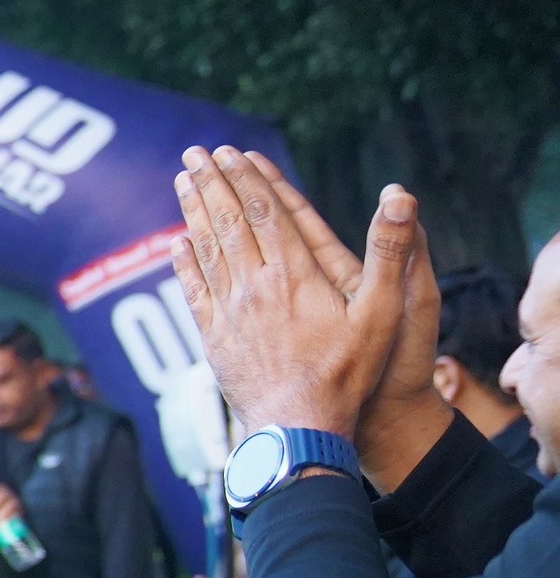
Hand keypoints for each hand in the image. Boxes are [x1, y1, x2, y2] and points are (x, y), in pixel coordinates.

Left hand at [186, 148, 451, 488]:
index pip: (264, 212)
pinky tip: (177, 243)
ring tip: (183, 181)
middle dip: (212, 183)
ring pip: (206, 250)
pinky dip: (185, 262)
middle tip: (194, 151)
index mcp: (295, 274)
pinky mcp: (214, 337)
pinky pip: (195, 291)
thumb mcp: (385, 312)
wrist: (297, 426)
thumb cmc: (348, 373)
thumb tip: (400, 196)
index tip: (230, 151)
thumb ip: (392, 252)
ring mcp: (229, 312)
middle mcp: (255, 286)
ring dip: (193, 212)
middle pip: (228, 223)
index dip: (246, 178)